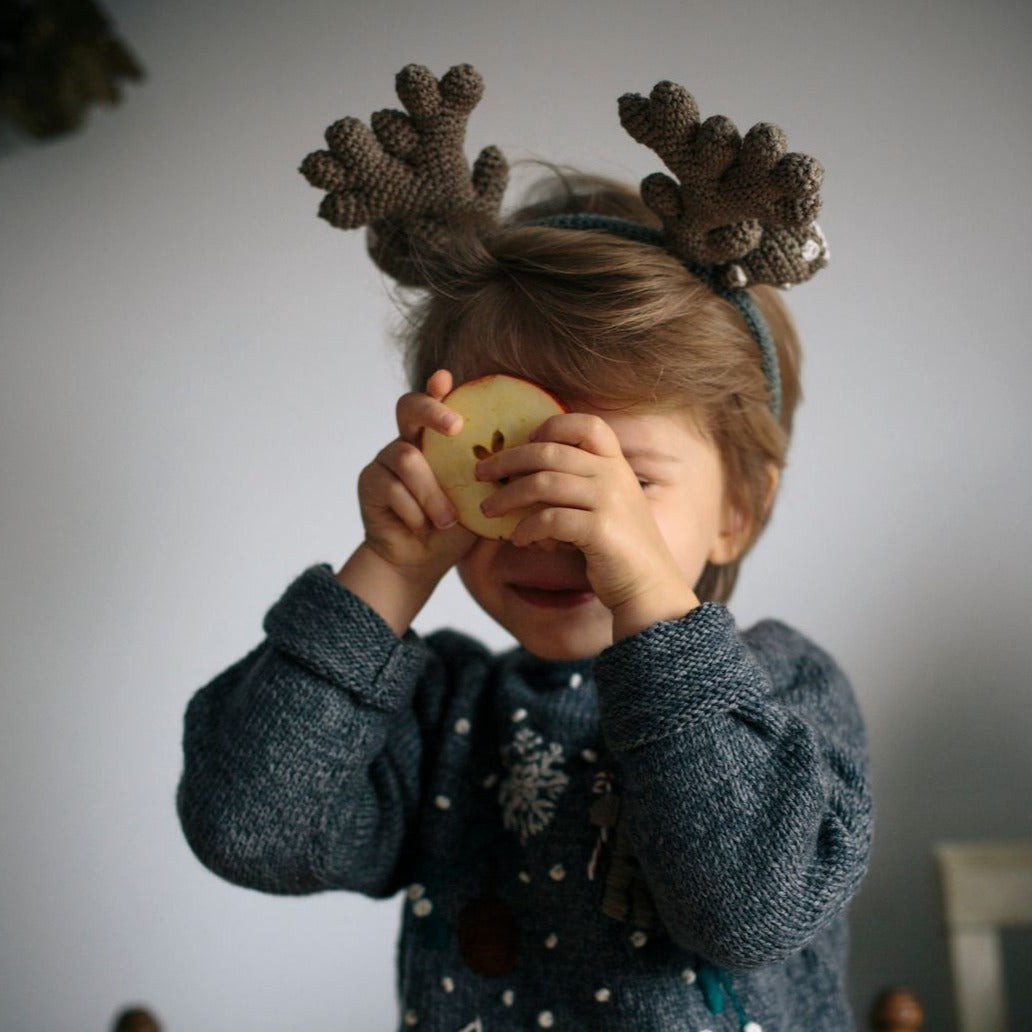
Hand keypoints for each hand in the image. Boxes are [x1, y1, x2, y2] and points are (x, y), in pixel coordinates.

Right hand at [338, 370, 475, 634]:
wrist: (420, 561)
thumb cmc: (455, 527)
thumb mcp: (481, 501)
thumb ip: (494, 477)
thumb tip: (528, 459)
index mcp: (436, 440)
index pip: (435, 402)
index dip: (436, 388)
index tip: (446, 380)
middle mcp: (409, 441)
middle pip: (408, 406)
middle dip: (432, 411)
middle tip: (456, 427)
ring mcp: (385, 460)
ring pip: (406, 457)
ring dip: (431, 493)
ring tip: (446, 520)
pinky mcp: (369, 482)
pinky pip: (392, 488)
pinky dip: (414, 512)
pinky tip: (420, 527)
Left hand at [475, 412, 699, 637]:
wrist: (650, 588)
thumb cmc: (619, 549)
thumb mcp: (607, 505)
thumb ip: (579, 484)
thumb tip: (523, 475)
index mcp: (616, 464)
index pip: (586, 424)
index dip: (551, 426)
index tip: (525, 441)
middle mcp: (614, 475)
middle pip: (549, 451)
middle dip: (507, 460)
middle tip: (480, 472)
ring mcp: (609, 501)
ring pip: (542, 483)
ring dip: (507, 496)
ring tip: (488, 509)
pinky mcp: (600, 531)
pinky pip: (548, 519)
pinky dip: (526, 529)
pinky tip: (518, 539)